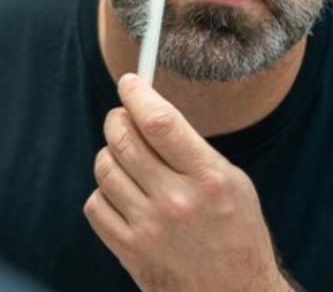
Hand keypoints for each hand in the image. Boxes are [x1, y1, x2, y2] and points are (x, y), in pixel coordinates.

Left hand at [83, 74, 296, 290]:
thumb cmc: (237, 235)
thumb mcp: (233, 183)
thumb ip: (192, 149)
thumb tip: (148, 111)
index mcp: (209, 179)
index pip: (159, 122)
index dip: (137, 93)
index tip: (130, 82)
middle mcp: (176, 202)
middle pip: (123, 139)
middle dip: (118, 119)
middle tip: (124, 117)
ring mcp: (148, 228)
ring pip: (104, 168)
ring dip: (111, 155)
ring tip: (128, 160)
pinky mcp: (128, 250)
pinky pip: (95, 204)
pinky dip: (105, 193)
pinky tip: (124, 194)